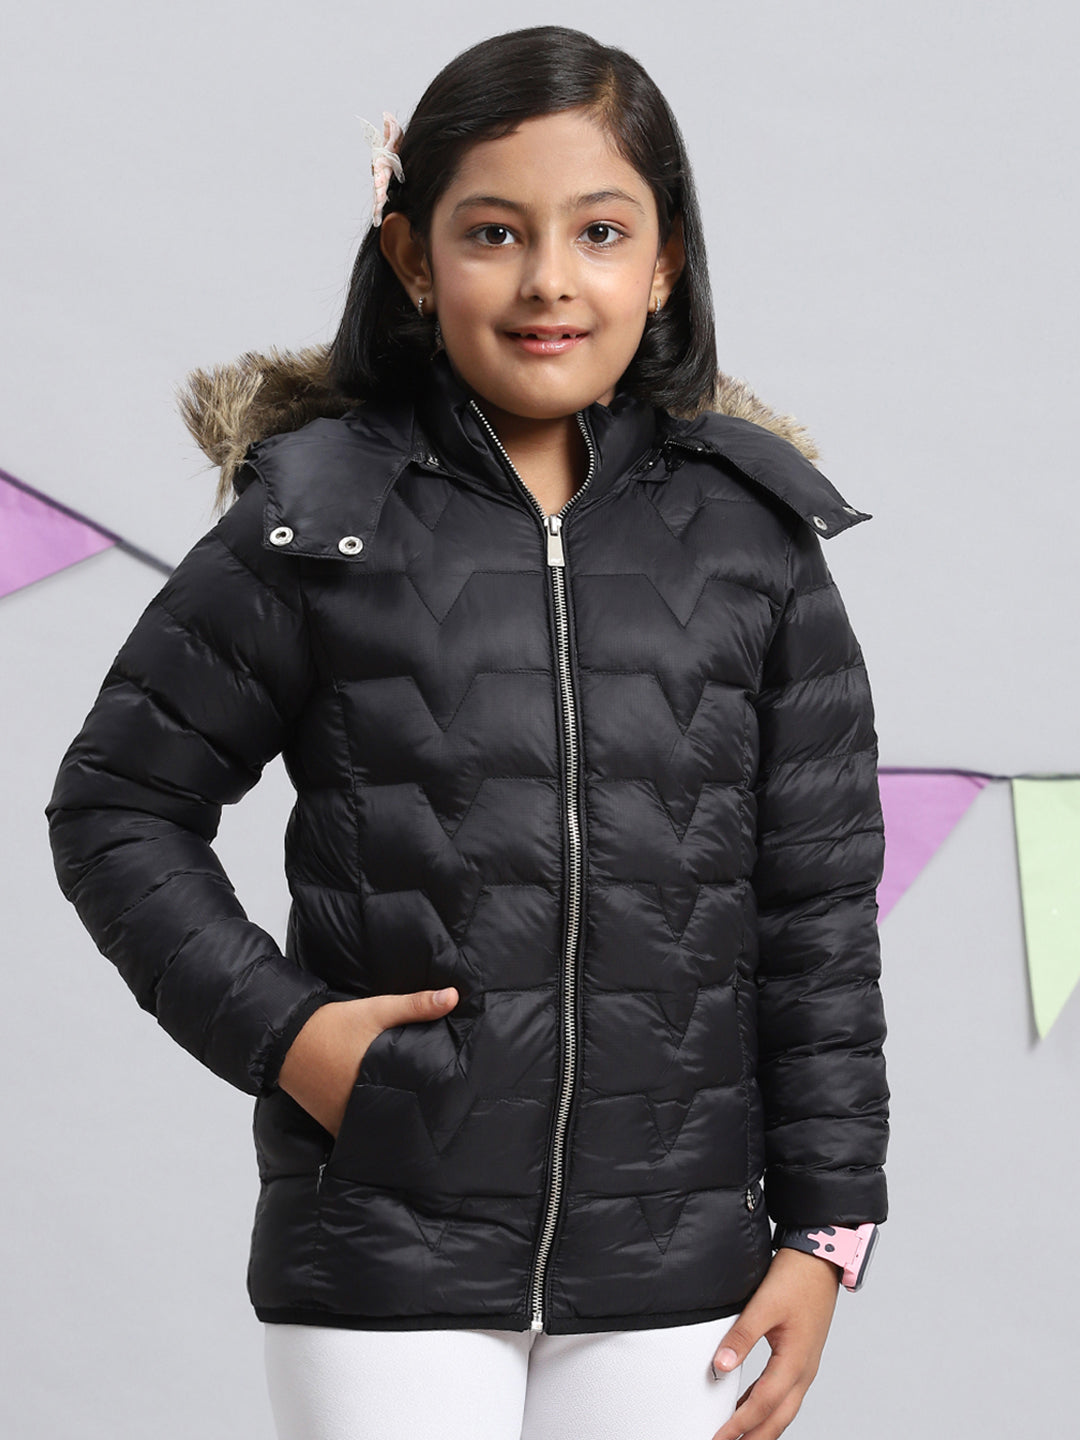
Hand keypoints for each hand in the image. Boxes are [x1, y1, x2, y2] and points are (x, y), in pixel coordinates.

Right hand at [276, 987, 458, 1136]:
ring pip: (375, 1130)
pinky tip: (381, 1122)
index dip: (429, 1107)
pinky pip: (354, 1132)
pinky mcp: (330, 1124)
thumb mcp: (377, 1010)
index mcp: (375, 1082)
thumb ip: (416, 1005)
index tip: (447, 1109)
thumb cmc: (335, 1024)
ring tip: (410, 1121)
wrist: (287, 1037)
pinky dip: (367, 1129)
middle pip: (394, 1121)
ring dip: (389, 1126)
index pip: (411, 1104)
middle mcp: (358, 1108)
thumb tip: (453, 997)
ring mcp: (342, 1120)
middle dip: (411, 1118)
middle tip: (434, 1118)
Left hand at [709, 1246, 839, 1439]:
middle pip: (778, 1418)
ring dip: (762, 1426)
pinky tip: (749, 1405)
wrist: (821, 1259)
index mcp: (795, 1362)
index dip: (740, 1425)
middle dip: (754, 1438)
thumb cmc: (797, 1279)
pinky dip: (766, 1405)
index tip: (719, 1438)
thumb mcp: (764, 1305)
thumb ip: (741, 1337)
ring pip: (784, 1409)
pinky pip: (784, 1392)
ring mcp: (805, 1365)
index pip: (763, 1404)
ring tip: (739, 1437)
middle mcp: (804, 1370)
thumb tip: (721, 1366)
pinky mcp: (802, 1356)